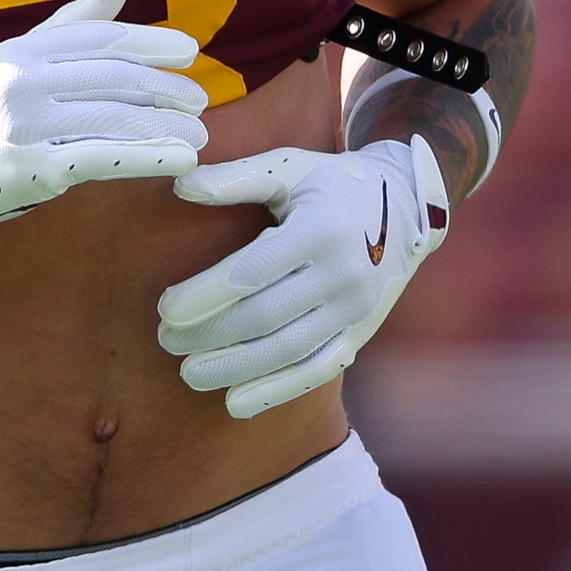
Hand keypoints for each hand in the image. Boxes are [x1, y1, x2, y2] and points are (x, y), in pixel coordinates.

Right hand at [0, 0, 209, 235]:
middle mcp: (26, 80)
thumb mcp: (11, 57)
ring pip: (117, 118)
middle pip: (115, 78)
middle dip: (165, 88)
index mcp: (24, 49)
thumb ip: (69, 25)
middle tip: (200, 100)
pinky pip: (105, 159)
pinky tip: (181, 159)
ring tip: (200, 135)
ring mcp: (28, 124)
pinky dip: (150, 157)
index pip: (102, 38)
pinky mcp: (33, 169)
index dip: (152, 42)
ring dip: (167, 126)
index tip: (188, 52)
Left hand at [155, 137, 442, 418]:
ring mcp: (355, 309)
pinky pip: (318, 371)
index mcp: (319, 228)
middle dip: (210, 334)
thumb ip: (236, 178)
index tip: (165, 309)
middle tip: (166, 341)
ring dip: (235, 368)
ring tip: (189, 374)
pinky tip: (236, 402)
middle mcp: (342, 274)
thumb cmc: (332, 184)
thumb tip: (181, 185)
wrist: (405, 207)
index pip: (252, 272)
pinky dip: (277, 391)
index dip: (205, 295)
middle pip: (266, 316)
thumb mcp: (289, 168)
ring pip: (289, 351)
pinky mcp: (361, 334)